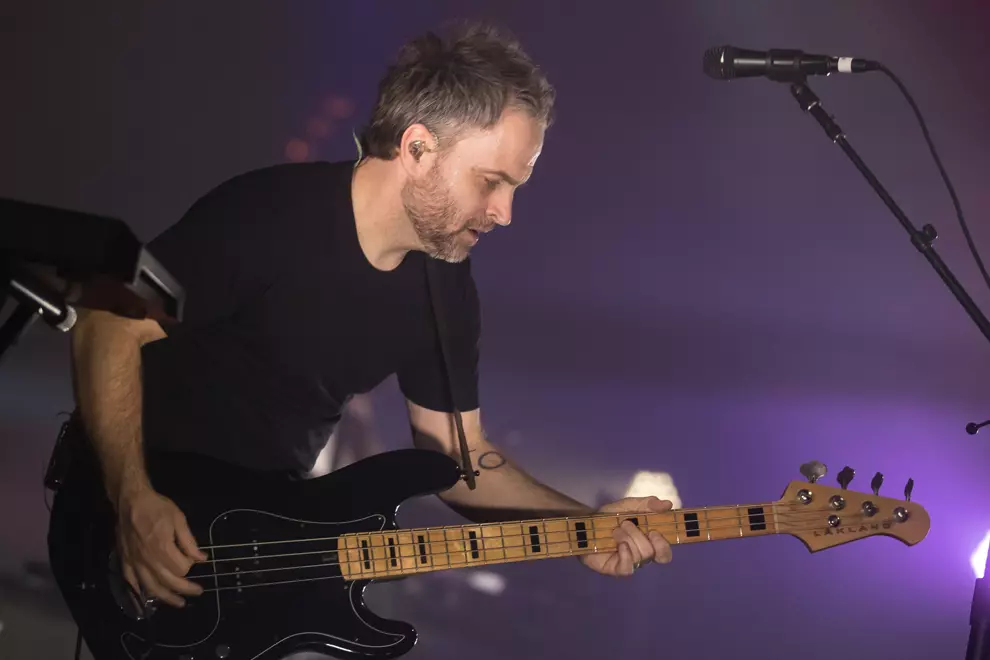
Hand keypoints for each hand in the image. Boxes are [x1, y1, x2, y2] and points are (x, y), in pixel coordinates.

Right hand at [116, 485, 206, 607]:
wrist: (131, 500)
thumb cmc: (157, 508)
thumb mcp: (179, 520)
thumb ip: (190, 542)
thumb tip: (202, 558)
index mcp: (162, 548)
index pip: (181, 569)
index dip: (190, 567)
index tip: (195, 561)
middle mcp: (148, 560)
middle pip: (168, 582)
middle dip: (184, 589)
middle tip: (197, 592)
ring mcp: (135, 562)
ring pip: (150, 587)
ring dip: (165, 597)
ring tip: (178, 603)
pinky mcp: (125, 561)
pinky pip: (131, 582)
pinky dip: (139, 593)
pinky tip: (146, 599)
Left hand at [579, 496, 672, 576]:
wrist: (585, 523)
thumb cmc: (609, 517)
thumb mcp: (628, 506)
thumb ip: (647, 504)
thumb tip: (668, 504)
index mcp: (647, 542)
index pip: (664, 554)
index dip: (663, 546)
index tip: (654, 532)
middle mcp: (640, 556)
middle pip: (651, 552)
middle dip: (638, 535)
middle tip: (625, 524)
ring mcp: (628, 564)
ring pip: (639, 557)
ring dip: (627, 539)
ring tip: (615, 531)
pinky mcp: (615, 570)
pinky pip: (628, 568)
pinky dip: (626, 555)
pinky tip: (618, 545)